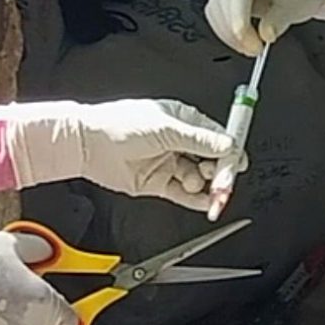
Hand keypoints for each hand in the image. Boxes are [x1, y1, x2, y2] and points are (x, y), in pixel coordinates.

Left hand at [7, 99, 247, 211]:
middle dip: (221, 173)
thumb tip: (227, 144)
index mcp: (186, 121)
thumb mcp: (166, 128)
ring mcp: (170, 163)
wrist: (87, 144)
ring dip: (207, 186)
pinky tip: (206, 203)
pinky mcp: (159, 183)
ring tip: (202, 188)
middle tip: (223, 184)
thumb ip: (199, 139)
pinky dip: (197, 199)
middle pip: (213, 160)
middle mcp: (181, 142)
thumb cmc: (119, 125)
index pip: (219, 138)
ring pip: (201, 179)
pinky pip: (185, 194)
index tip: (237, 165)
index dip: (230, 152)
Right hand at [205, 0, 324, 54]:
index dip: (238, 9)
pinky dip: (226, 29)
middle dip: (235, 28)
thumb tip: (265, 34)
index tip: (243, 36)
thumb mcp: (300, 4)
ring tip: (251, 47)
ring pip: (216, 6)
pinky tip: (243, 40)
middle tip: (254, 49)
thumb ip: (280, 19)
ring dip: (228, 32)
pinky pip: (216, 11)